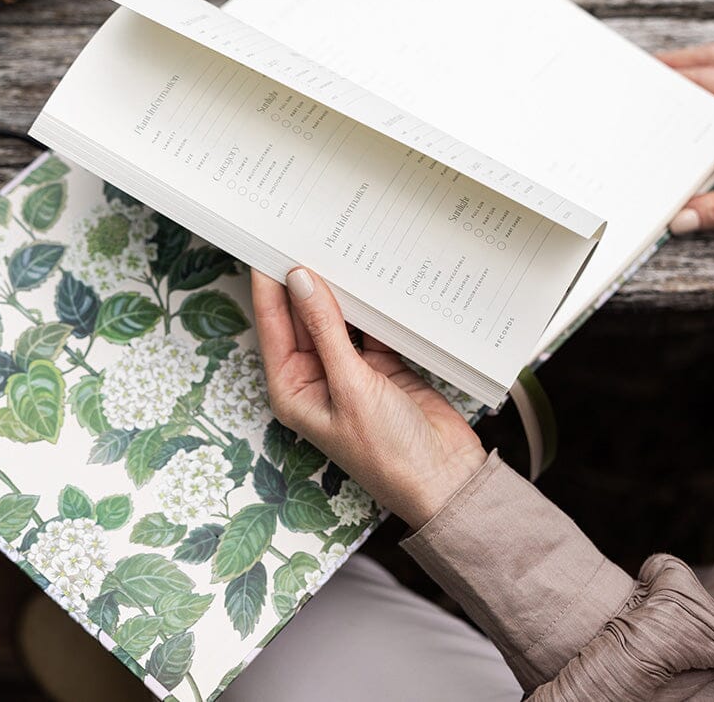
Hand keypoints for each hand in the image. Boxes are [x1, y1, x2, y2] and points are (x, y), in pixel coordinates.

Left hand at [251, 267, 486, 531]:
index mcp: (293, 389)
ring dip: (339, 289)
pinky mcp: (383, 364)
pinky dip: (372, 304)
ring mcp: (350, 369)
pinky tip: (372, 274)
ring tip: (336, 243)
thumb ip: (326, 330)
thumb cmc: (388, 452)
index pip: (273, 325)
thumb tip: (300, 280)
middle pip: (303, 317)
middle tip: (305, 232)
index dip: (268, 285)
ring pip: (337, 317)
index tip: (267, 244)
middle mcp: (316, 377)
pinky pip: (371, 323)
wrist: (446, 480)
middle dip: (303, 280)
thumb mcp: (351, 386)